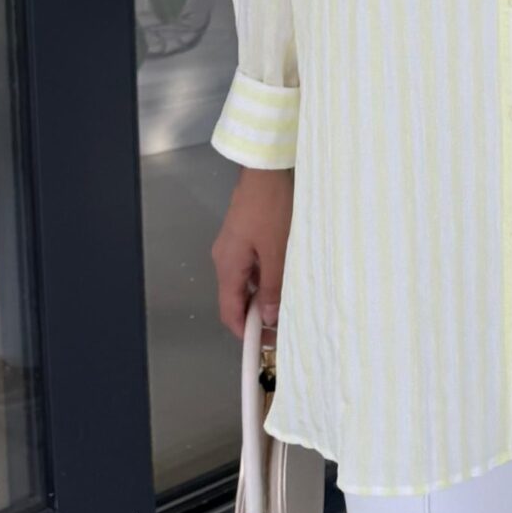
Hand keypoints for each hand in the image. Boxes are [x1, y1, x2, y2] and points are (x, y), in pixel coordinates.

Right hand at [212, 164, 293, 339]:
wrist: (266, 167)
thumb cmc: (271, 207)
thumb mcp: (277, 251)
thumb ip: (272, 287)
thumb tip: (267, 319)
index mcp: (228, 266)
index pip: (229, 312)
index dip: (245, 333)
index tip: (265, 345)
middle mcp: (224, 258)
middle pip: (235, 299)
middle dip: (256, 317)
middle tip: (283, 327)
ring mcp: (233, 246)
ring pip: (245, 282)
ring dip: (262, 296)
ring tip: (287, 305)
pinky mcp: (243, 235)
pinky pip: (251, 266)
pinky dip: (264, 277)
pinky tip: (284, 278)